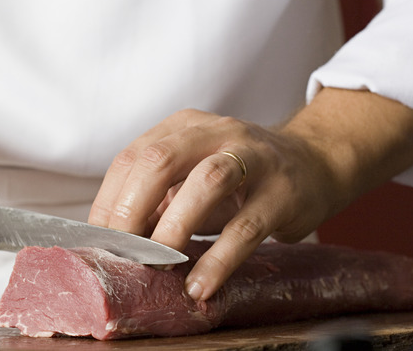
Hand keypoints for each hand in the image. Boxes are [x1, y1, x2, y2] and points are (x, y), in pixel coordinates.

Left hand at [88, 108, 345, 300]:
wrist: (314, 163)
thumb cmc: (240, 178)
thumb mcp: (192, 177)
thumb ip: (157, 200)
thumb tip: (114, 241)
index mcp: (183, 128)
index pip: (132, 158)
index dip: (109, 201)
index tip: (99, 241)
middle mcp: (215, 132)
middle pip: (160, 160)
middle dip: (132, 209)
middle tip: (123, 251)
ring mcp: (252, 158)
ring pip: (205, 182)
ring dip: (173, 228)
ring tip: (159, 266)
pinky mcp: (281, 192)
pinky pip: (245, 227)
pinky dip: (218, 260)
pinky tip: (200, 285)